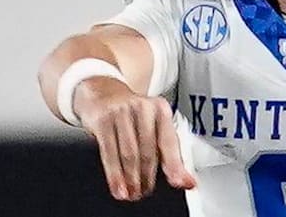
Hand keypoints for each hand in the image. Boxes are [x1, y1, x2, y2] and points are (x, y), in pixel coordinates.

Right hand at [74, 77, 195, 200]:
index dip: (176, 166)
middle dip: (147, 177)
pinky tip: (118, 186)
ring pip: (129, 154)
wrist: (103, 91)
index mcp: (161, 109)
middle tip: (145, 192)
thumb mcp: (153, 124)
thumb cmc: (132, 113)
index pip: (170, 142)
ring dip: (131, 178)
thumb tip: (182, 178)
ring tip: (132, 193)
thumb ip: (167, 150)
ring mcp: (122, 112)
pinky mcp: (103, 119)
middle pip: (148, 151)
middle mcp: (143, 108)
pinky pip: (109, 152)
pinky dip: (114, 174)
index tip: (182, 183)